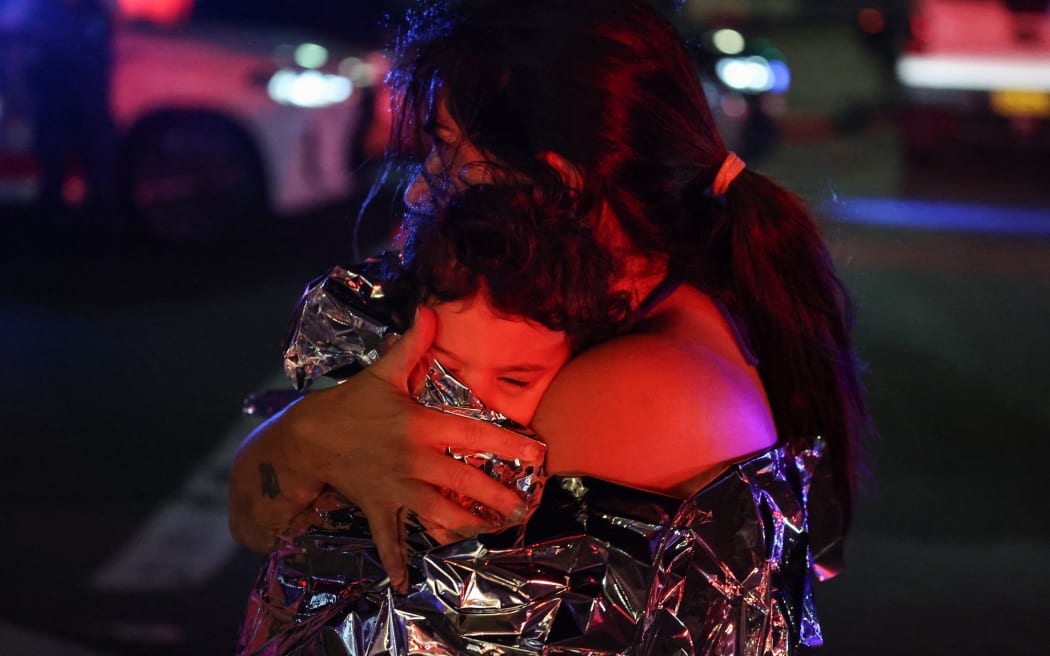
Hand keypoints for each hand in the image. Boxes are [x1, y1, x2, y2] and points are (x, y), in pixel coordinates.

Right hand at [229, 307, 538, 591]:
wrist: (307, 437)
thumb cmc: (350, 403)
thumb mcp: (380, 372)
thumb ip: (410, 345)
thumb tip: (430, 311)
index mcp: (422, 426)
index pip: (474, 435)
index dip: (508, 444)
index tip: (536, 454)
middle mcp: (415, 460)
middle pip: (466, 483)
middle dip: (499, 498)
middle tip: (526, 507)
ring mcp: (397, 488)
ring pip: (439, 515)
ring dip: (467, 527)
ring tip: (494, 531)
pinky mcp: (379, 506)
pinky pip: (388, 538)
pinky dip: (396, 560)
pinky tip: (406, 582)